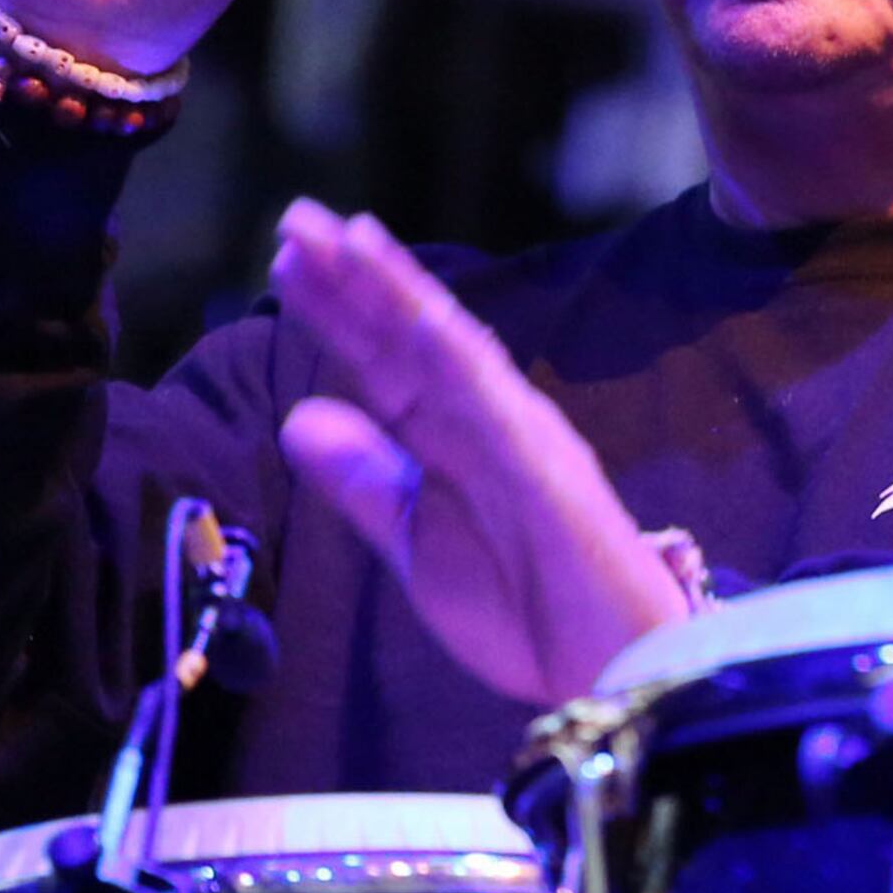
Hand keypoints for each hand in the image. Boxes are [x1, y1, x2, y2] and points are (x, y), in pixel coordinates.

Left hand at [268, 199, 690, 706]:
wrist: (606, 674)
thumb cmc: (526, 612)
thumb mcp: (417, 542)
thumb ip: (364, 482)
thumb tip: (297, 419)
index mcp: (455, 438)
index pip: (384, 362)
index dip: (337, 311)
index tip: (286, 262)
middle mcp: (486, 418)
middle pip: (408, 335)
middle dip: (353, 278)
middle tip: (297, 218)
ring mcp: (517, 434)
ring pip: (448, 346)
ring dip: (397, 290)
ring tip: (347, 237)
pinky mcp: (544, 464)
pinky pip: (493, 400)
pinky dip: (452, 352)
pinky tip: (413, 311)